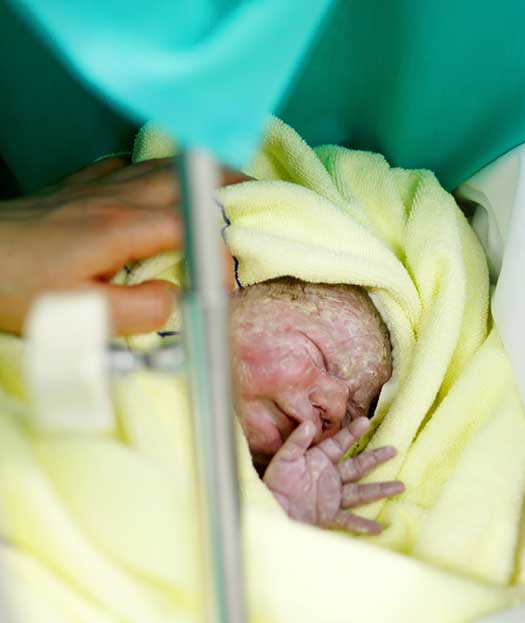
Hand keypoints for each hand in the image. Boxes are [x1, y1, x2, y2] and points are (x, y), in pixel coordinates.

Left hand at [0, 156, 244, 335]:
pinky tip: (153, 174)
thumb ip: (141, 311)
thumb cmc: (15, 289)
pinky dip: (149, 167)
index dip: (226, 245)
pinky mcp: (71, 189)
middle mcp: (114, 199)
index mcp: (124, 229)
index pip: (197, 226)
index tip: (239, 269)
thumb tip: (176, 300)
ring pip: (158, 166)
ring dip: (197, 169)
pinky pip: (122, 166)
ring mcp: (92, 189)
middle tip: (262, 193)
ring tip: (227, 177)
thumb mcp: (82, 317)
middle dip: (228, 183)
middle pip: (185, 179)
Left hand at [262, 416, 403, 533]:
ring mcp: (332, 497)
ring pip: (361, 492)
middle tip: (394, 450)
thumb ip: (296, 442)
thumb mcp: (284, 459)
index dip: (353, 433)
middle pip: (358, 466)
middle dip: (376, 458)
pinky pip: (348, 519)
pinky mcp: (328, 516)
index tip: (366, 421)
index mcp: (320, 460)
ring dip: (380, 489)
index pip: (340, 443)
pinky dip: (362, 524)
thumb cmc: (274, 483)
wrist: (269, 509)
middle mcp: (331, 477)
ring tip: (400, 486)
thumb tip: (307, 423)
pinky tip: (378, 528)